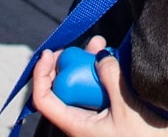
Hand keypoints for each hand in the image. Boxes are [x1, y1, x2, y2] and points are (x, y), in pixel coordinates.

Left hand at [31, 38, 167, 135]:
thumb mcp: (127, 109)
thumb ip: (112, 80)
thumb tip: (99, 56)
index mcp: (75, 125)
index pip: (44, 100)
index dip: (40, 75)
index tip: (49, 53)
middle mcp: (79, 121)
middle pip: (63, 87)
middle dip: (73, 61)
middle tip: (90, 43)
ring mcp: (93, 117)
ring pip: (82, 87)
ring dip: (90, 65)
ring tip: (104, 45)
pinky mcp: (107, 114)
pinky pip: (98, 91)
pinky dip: (103, 74)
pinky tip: (114, 61)